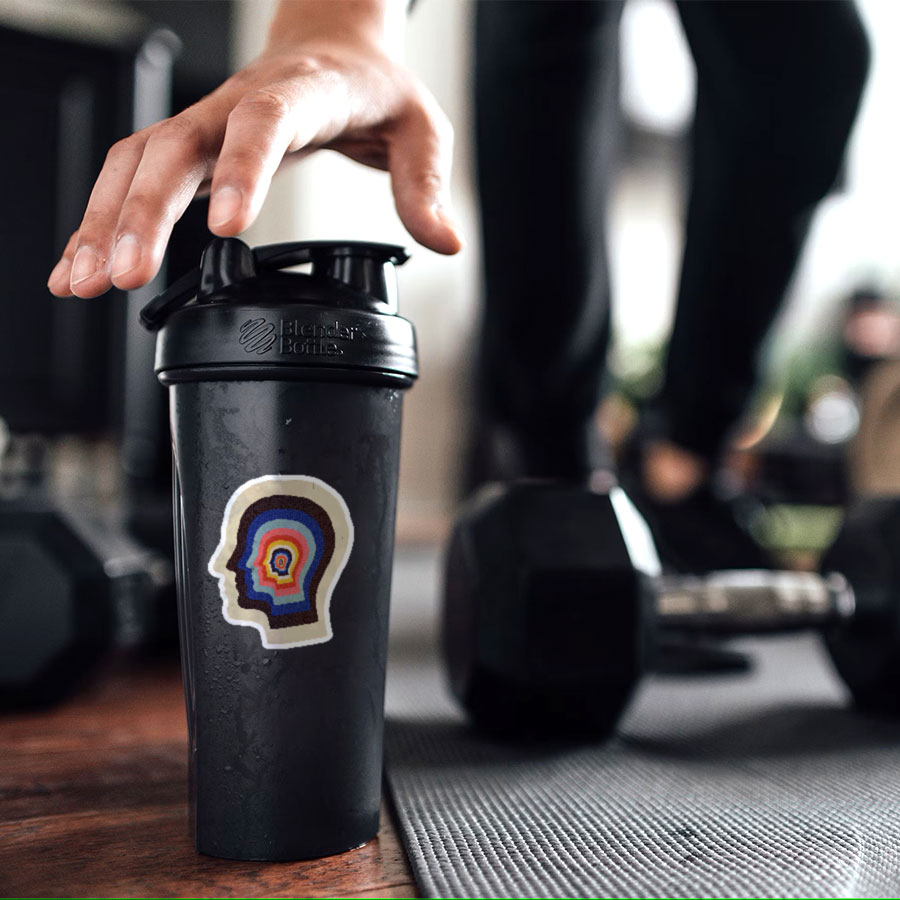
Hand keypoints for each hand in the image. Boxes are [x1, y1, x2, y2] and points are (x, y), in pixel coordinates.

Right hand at [48, 18, 461, 297]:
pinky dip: (103, 216)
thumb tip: (447, 241)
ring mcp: (207, 121)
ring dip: (106, 220)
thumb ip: (425, 183)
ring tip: (82, 281)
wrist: (334, 43)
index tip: (225, 227)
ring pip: (139, 160)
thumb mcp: (421, 129)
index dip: (241, 170)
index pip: (263, 124)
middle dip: (144, 212)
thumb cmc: (376, 88)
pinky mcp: (191, 142)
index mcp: (303, 94)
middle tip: (125, 275)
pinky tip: (81, 262)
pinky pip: (134, 173)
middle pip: (177, 147)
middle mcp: (240, 103)